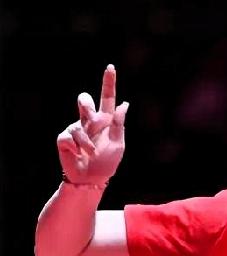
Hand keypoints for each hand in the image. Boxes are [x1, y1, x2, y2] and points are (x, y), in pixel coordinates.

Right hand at [56, 64, 128, 184]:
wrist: (91, 180)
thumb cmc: (107, 162)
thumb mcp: (118, 145)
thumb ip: (119, 125)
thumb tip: (125, 103)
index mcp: (106, 121)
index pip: (107, 99)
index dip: (108, 83)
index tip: (111, 67)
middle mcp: (90, 121)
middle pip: (84, 100)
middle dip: (87, 106)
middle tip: (94, 120)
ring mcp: (76, 128)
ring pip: (79, 123)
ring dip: (87, 141)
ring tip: (91, 152)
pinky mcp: (65, 138)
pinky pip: (70, 137)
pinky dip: (78, 148)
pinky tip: (79, 155)